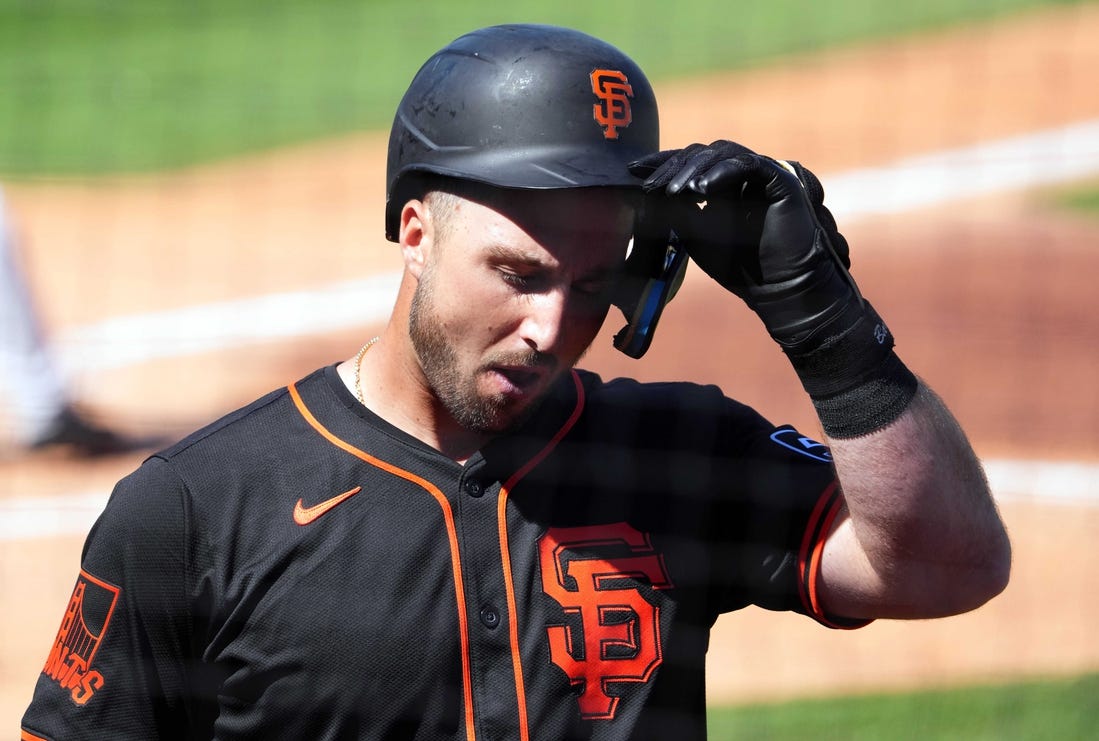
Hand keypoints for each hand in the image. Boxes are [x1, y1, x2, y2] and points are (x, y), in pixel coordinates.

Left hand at [629, 141, 854, 346]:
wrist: (777, 289)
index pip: (688, 162)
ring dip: (693, 169)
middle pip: (702, 152)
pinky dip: (724, 172)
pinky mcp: (780, 178)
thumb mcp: (694, 234)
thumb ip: (675, 211)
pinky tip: (701, 189)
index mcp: (722, 183)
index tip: (631, 170)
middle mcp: (742, 173)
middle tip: (650, 186)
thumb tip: (644, 193)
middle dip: (672, 166)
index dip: (660, 162)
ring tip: (674, 192)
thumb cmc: (737, 266)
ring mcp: (762, 172)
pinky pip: (749, 164)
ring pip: (722, 152)